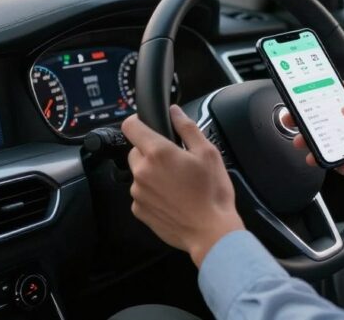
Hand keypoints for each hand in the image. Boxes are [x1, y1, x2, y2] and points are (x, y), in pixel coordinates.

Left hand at [121, 106, 243, 266]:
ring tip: (177, 183)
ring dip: (151, 173)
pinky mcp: (138, 210)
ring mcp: (138, 193)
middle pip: (135, 150)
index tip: (148, 125)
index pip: (131, 126)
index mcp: (158, 153)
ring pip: (139, 173)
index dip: (138, 122)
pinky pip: (141, 193)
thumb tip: (174, 112)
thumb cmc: (212, 193)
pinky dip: (152, 193)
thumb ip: (187, 128)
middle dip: (151, 151)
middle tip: (175, 161)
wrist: (210, 231)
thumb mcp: (208, 153)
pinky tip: (172, 198)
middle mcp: (142, 171)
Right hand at [287, 82, 343, 204]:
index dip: (319, 92)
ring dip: (315, 144)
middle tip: (292, 121)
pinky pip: (339, 163)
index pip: (339, 93)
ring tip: (304, 145)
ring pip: (328, 141)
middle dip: (308, 120)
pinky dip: (335, 165)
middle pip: (327, 118)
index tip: (301, 94)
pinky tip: (341, 166)